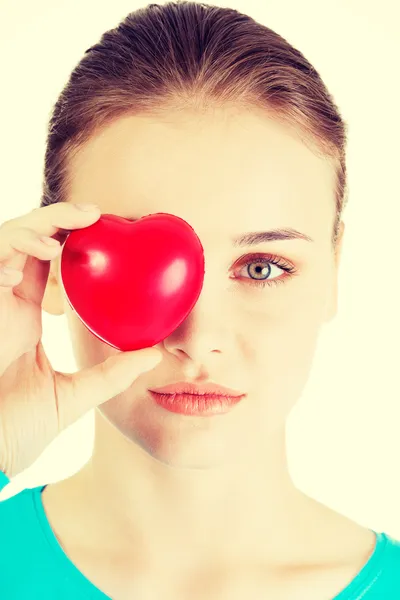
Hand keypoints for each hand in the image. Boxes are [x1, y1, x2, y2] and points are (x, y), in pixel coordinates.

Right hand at [0, 202, 160, 477]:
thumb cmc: (14, 432)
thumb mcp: (72, 396)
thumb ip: (110, 376)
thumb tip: (153, 356)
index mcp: (25, 318)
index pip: (45, 264)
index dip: (69, 241)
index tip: (106, 233)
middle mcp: (5, 303)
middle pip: (27, 241)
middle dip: (58, 218)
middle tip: (97, 214)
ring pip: (6, 240)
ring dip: (39, 226)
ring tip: (77, 225)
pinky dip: (13, 250)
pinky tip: (42, 257)